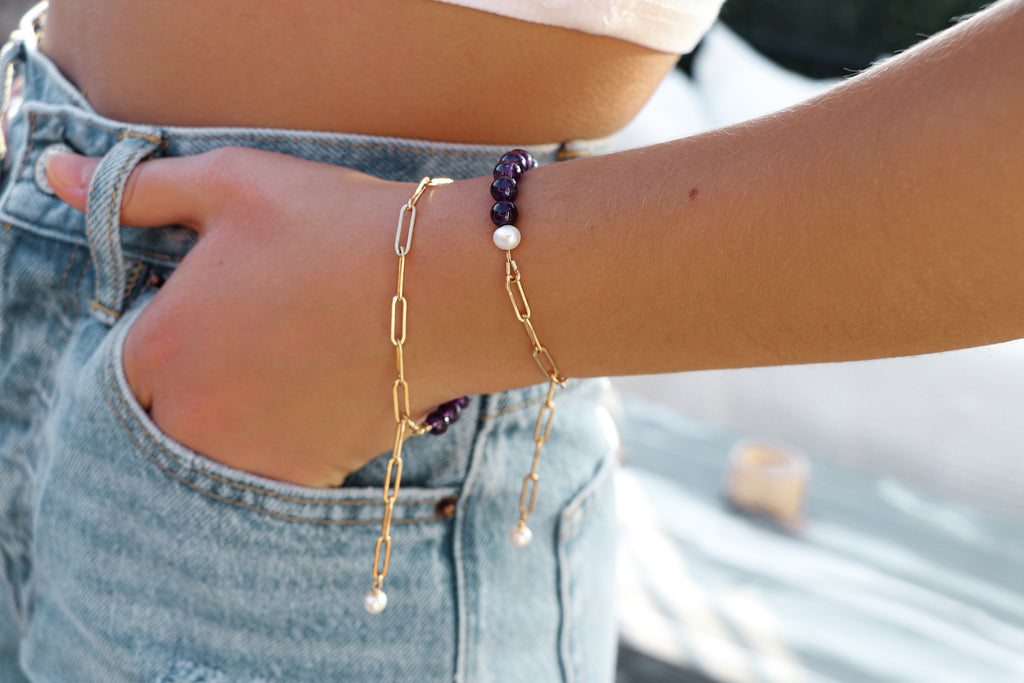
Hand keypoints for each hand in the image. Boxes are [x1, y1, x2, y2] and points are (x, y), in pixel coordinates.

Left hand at [47, 147, 443, 486]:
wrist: (442, 288)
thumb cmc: (333, 226)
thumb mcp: (229, 186)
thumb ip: (131, 191)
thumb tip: (51, 171)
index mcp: (158, 349)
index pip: (130, 361)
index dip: (174, 331)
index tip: (222, 307)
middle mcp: (191, 419)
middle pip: (170, 409)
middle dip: (204, 376)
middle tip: (266, 333)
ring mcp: (251, 455)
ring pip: (220, 441)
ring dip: (244, 411)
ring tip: (298, 359)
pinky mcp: (307, 475)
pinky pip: (275, 463)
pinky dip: (291, 434)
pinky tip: (326, 387)